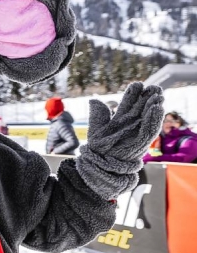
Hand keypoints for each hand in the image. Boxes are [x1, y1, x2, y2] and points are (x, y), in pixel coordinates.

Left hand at [77, 82, 165, 198]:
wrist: (98, 168)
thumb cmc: (98, 151)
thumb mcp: (96, 131)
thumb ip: (98, 116)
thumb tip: (94, 100)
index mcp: (120, 122)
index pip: (128, 105)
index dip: (133, 95)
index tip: (138, 84)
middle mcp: (130, 127)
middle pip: (141, 110)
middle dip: (148, 98)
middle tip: (155, 86)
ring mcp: (136, 135)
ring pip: (147, 119)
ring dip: (154, 107)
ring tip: (158, 95)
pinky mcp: (139, 145)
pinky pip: (148, 131)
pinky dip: (153, 120)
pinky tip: (157, 109)